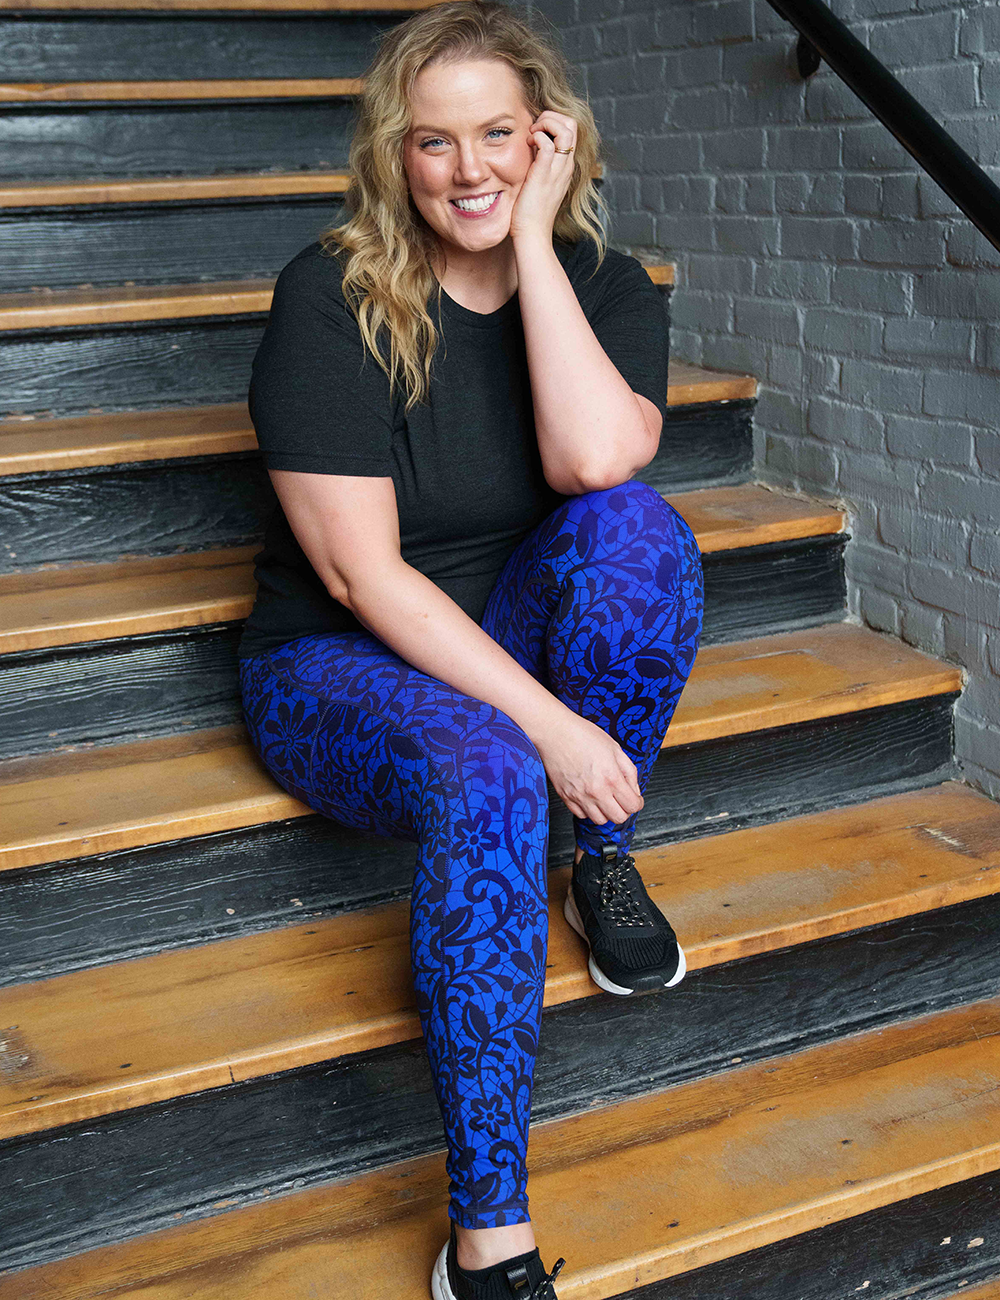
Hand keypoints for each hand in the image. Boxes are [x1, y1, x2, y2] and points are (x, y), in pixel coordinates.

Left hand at [508, 109, 578, 242]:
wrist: (532, 234)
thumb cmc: (530, 213)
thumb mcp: (538, 183)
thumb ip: (538, 165)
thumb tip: (528, 148)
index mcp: (565, 167)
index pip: (571, 130)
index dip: (553, 122)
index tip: (535, 133)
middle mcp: (565, 166)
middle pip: (573, 124)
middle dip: (551, 117)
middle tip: (534, 130)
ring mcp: (557, 170)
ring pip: (566, 129)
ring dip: (547, 123)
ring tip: (532, 135)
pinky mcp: (544, 174)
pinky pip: (548, 143)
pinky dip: (538, 136)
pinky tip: (528, 144)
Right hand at [533, 709, 643, 825]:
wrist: (555, 732)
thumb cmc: (582, 735)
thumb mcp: (615, 748)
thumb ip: (629, 771)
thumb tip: (634, 789)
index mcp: (611, 778)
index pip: (632, 806)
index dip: (637, 802)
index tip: (634, 798)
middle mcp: (596, 791)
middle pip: (618, 818)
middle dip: (624, 809)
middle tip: (621, 799)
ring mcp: (579, 796)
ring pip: (600, 820)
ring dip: (606, 812)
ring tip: (605, 798)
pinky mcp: (566, 797)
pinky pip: (581, 815)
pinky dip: (588, 810)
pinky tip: (589, 797)